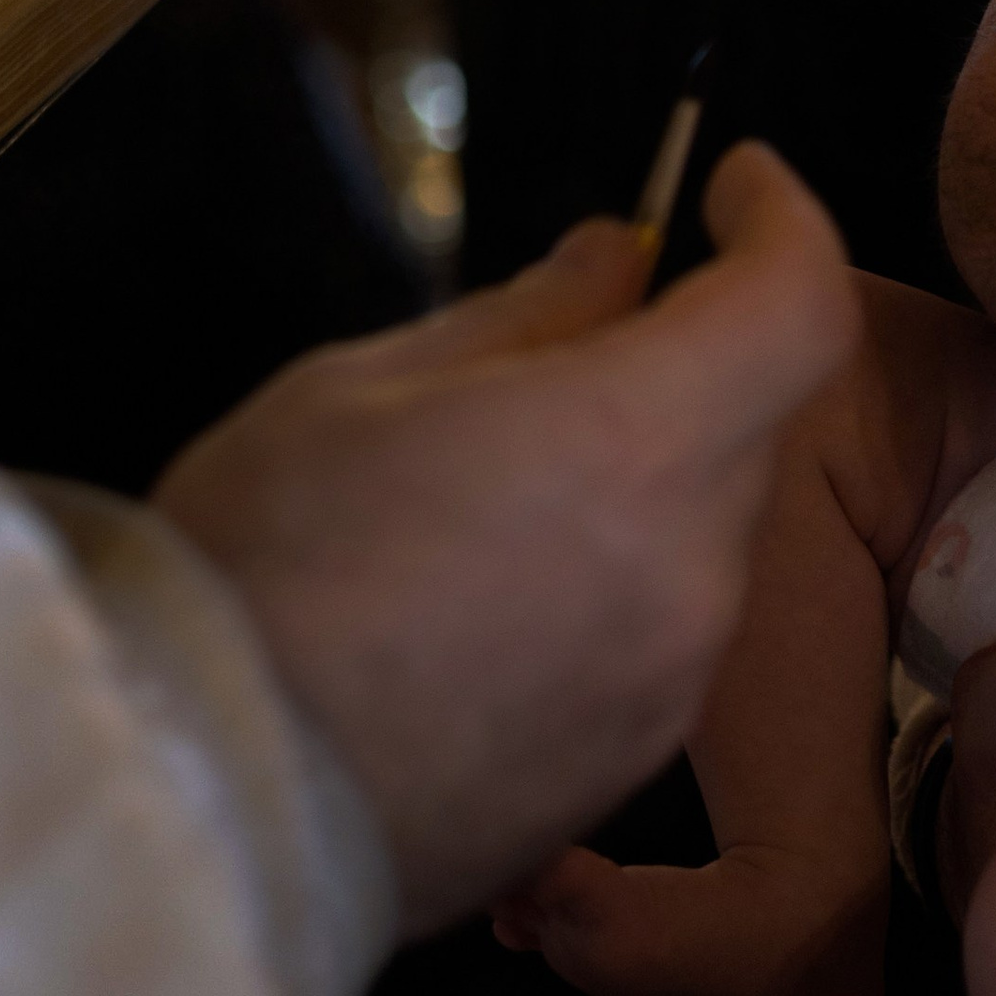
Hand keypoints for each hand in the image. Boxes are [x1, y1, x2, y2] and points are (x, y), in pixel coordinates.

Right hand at [156, 145, 855, 933]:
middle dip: (673, 363)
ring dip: (633, 483)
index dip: (785, 225)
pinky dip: (606, 586)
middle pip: (744, 421)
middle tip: (539, 357)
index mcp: (632, 443)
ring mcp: (669, 682)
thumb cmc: (255, 570)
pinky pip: (657, 634)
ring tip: (474, 501)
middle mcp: (688, 567)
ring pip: (701, 529)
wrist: (197, 813)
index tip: (732, 181)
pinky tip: (475, 607)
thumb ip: (524, 317)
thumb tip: (620, 265)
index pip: (798, 307)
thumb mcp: (359, 388)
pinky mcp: (628, 766)